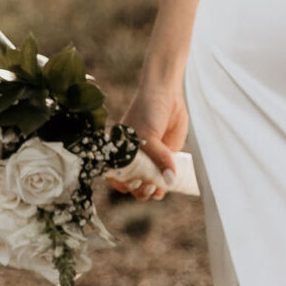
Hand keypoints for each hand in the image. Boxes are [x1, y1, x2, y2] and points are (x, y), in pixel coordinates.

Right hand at [110, 78, 187, 199]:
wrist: (166, 94)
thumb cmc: (148, 111)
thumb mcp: (148, 136)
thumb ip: (158, 158)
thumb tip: (169, 179)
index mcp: (119, 150)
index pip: (116, 175)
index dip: (122, 184)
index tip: (132, 183)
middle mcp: (132, 156)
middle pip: (132, 182)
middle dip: (139, 189)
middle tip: (148, 187)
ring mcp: (149, 157)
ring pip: (148, 182)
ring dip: (151, 190)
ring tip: (157, 190)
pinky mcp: (165, 156)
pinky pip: (162, 175)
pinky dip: (164, 183)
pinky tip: (166, 186)